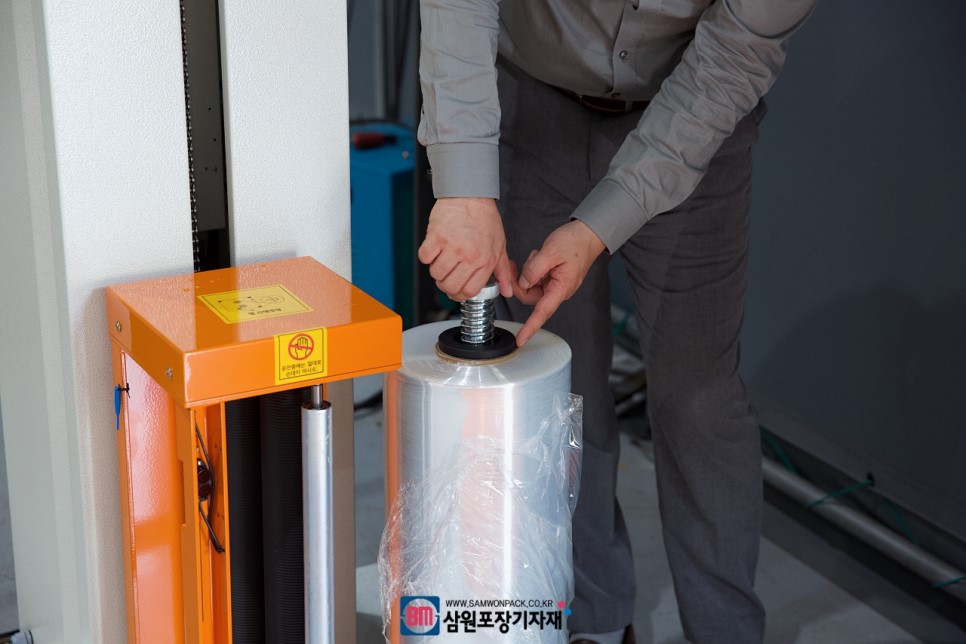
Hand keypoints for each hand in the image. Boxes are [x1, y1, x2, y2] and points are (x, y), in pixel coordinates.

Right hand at [418, 197, 513, 300]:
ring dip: (436, 270)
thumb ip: (503, 271)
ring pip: (436, 274)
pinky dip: (426, 256)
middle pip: (450, 286)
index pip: (469, 291)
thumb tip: (507, 291)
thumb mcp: (500, 246)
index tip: (456, 290)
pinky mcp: (437, 237)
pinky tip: (434, 249)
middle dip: (445, 285)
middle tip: (446, 276)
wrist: (470, 194)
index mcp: (485, 260)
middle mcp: (469, 256)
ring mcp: (453, 246)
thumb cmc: (484, 218)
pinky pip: (424, 257)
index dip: (460, 294)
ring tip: (441, 259)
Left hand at [513, 220, 605, 345]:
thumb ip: (534, 269)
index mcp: (561, 289)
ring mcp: (555, 284)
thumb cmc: (574, 242)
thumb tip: (523, 283)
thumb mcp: (550, 252)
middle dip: (520, 282)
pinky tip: (538, 256)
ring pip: (531, 286)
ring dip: (527, 273)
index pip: (542, 313)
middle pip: (530, 297)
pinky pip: (536, 278)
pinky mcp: (553, 277)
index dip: (530, 328)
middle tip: (514, 265)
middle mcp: (558, 290)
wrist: (587, 233)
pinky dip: (532, 268)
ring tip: (535, 255)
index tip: (520, 340)